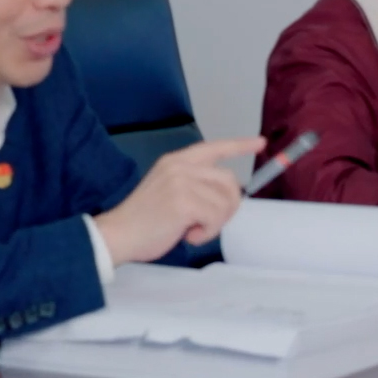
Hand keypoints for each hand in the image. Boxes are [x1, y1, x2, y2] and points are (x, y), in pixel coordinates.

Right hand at [97, 136, 260, 262]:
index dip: (240, 145)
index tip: (260, 143)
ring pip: (225, 202)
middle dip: (228, 206)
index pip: (214, 147)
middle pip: (229, 181)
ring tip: (191, 229)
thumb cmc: (143, 221)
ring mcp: (181, 182)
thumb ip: (194, 185)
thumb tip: (228, 195)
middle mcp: (180, 166)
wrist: (118, 234)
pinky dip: (206, 233)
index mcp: (175, 161)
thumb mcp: (169, 191)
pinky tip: (187, 235)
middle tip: (207, 223)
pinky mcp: (184, 201)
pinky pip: (215, 218)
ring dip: (214, 224)